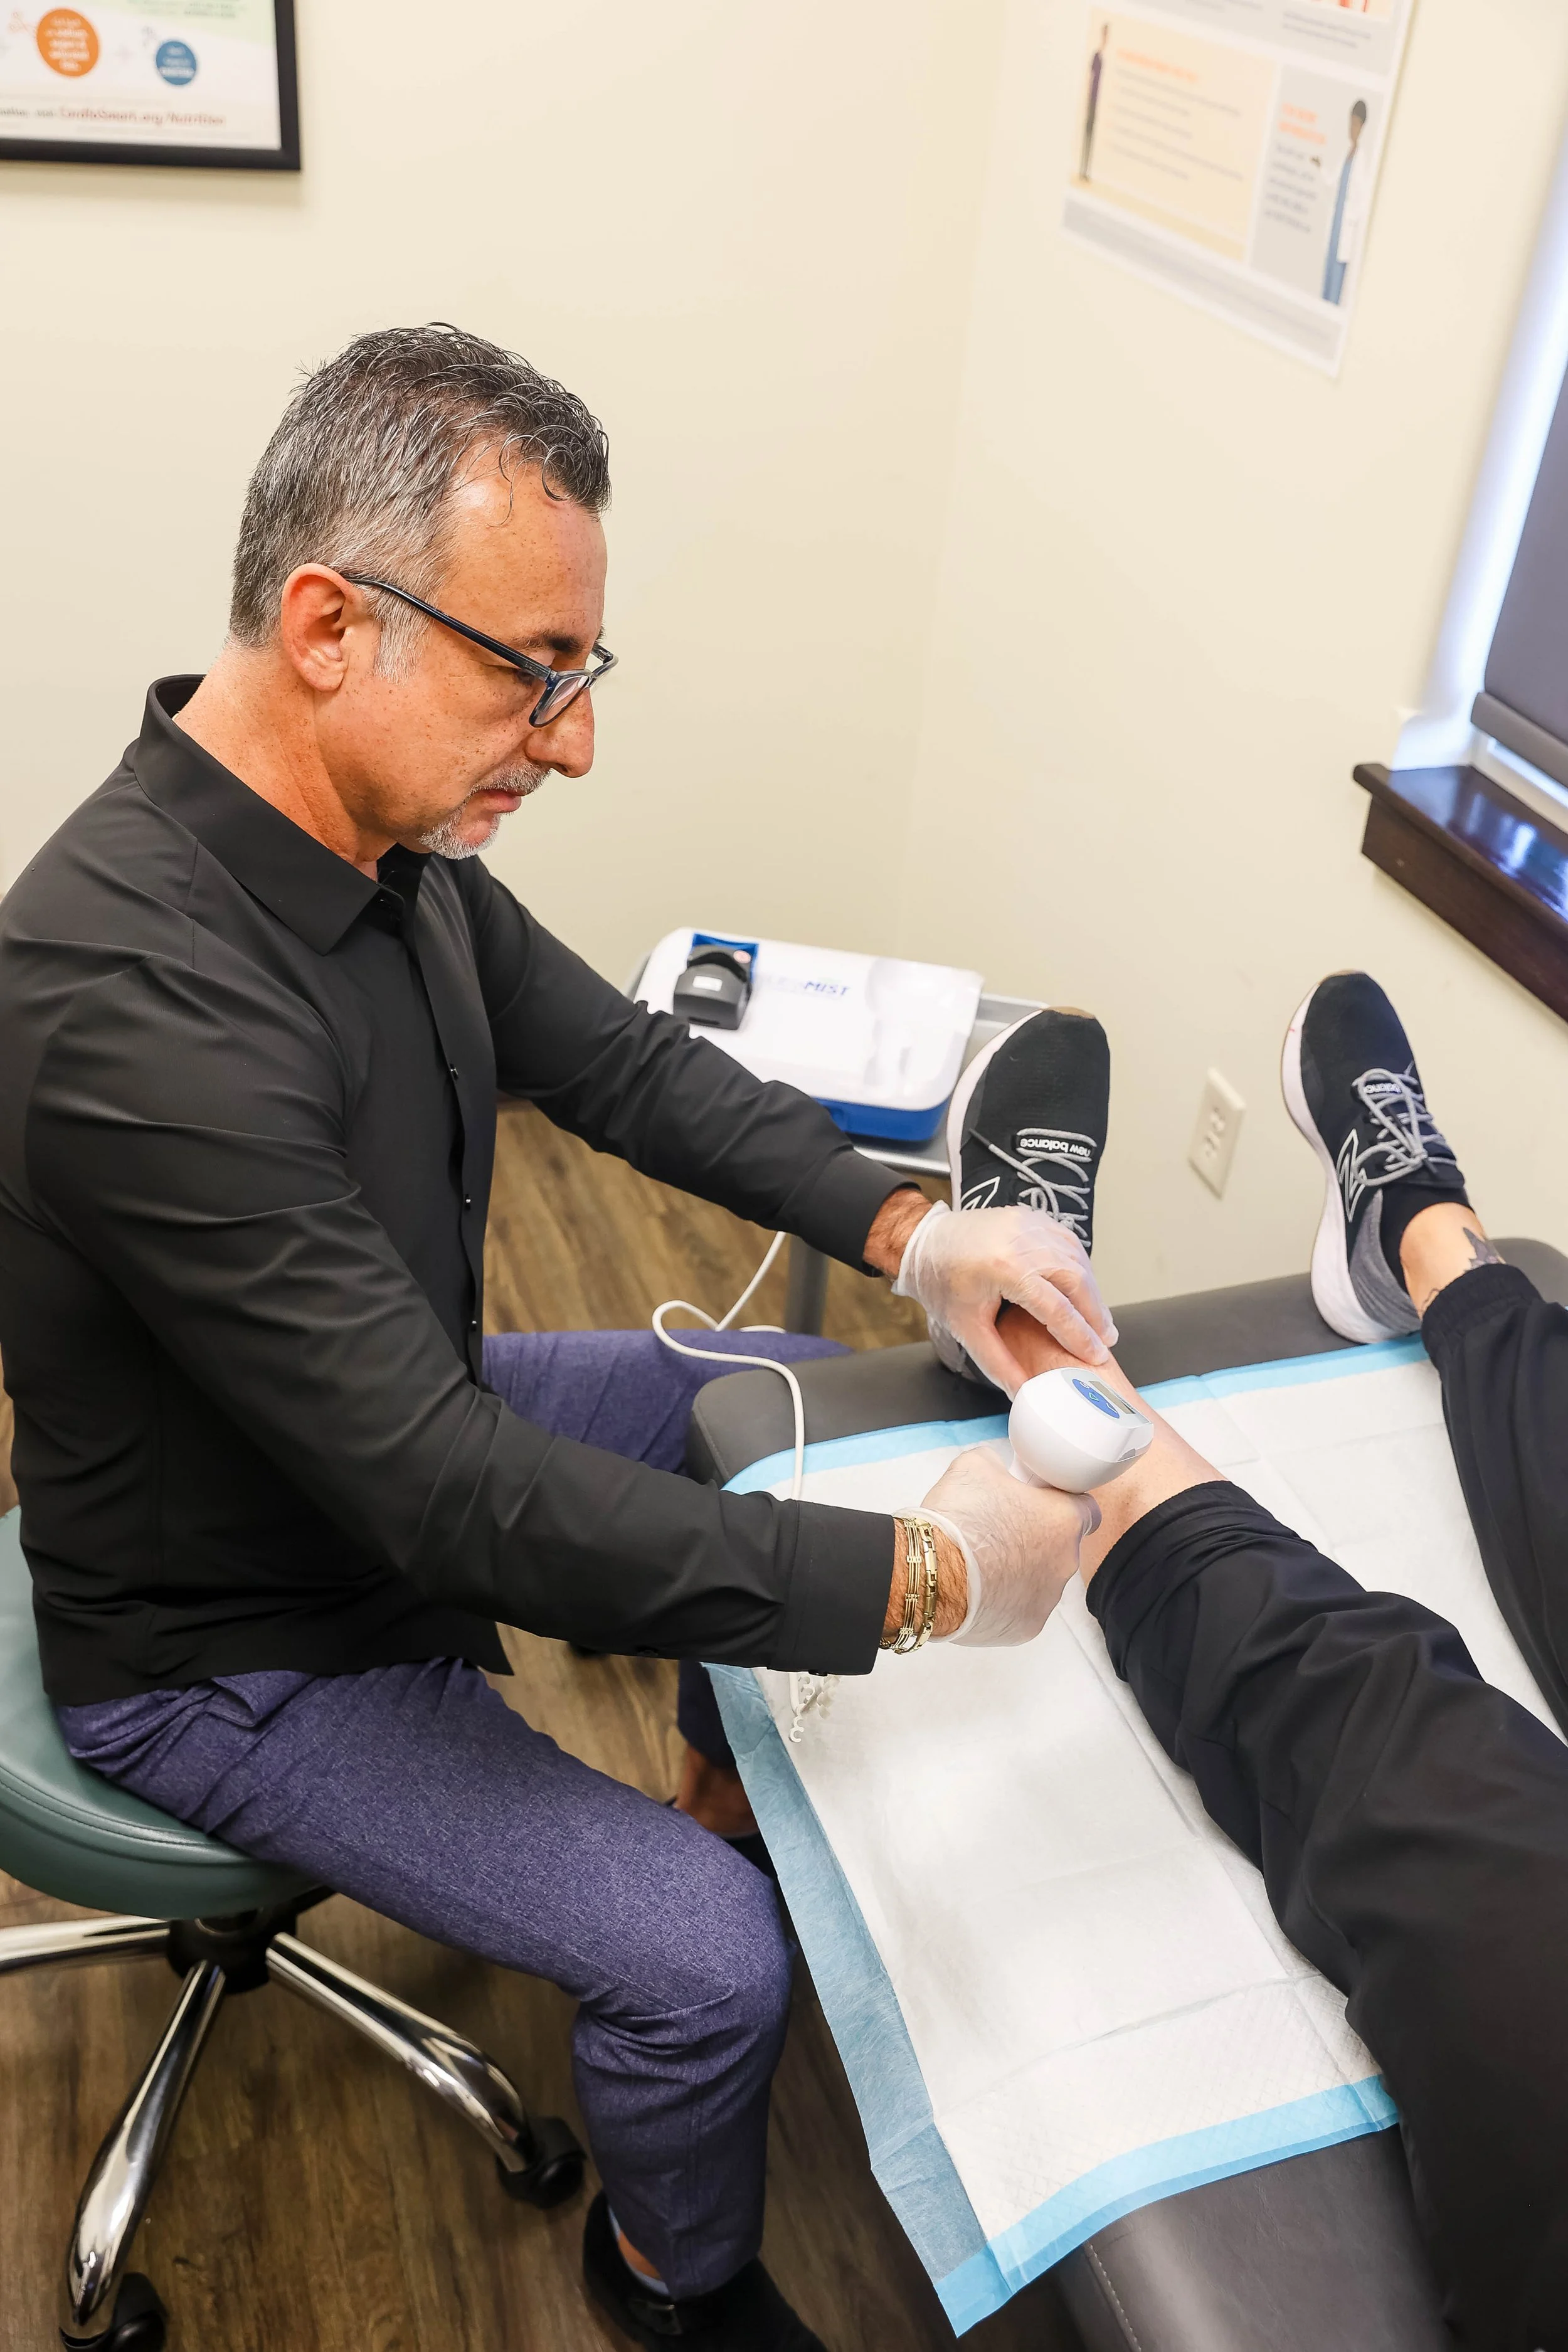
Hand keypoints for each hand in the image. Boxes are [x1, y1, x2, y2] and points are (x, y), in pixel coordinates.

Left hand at [894, 1203, 1115, 1391]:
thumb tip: (1023, 1391)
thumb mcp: (966, 1329)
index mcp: (1004, 1268)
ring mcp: (1028, 1223)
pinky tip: (1084, 1289)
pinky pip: (1067, 1242)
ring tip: (1099, 1320)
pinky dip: (1080, 1267)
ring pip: (1077, 1259)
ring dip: (1092, 1290)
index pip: (1056, 1308)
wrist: (924, 1242)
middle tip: (1106, 1339)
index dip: (1080, 1336)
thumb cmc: (941, 1283)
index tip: (1097, 1356)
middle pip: (1075, 1280)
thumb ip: (997, 1363)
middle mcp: (1021, 1240)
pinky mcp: (1031, 1217)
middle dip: (1096, 1313)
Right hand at [920, 1444, 1098, 1645]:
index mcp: (1064, 1520)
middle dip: (1035, 1539)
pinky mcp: (1026, 1628)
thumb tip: (996, 1474)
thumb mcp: (976, 1466)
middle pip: (1059, 1547)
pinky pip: (1020, 1609)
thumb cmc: (960, 1519)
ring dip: (1019, 1572)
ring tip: (982, 1564)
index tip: (1040, 1504)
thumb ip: (999, 1466)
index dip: (1063, 1504)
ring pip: (1040, 1581)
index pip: (1088, 1509)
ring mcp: (1047, 1599)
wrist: (931, 1573)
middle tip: (999, 1531)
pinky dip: (1004, 1600)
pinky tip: (977, 1590)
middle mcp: (1066, 1563)